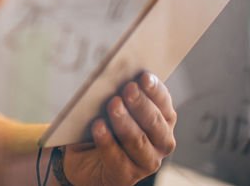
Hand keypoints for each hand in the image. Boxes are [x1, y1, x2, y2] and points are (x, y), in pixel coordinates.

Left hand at [62, 72, 177, 185]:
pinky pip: (117, 157)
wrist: (86, 159)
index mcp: (163, 120)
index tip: (143, 76)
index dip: (155, 89)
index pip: (163, 102)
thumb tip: (111, 74)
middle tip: (128, 88)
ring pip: (138, 140)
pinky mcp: (126, 175)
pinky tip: (98, 126)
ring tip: (113, 104)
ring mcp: (146, 161)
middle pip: (154, 122)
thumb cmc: (104, 125)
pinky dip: (107, 140)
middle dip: (141, 103)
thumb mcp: (111, 106)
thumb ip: (117, 93)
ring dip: (125, 121)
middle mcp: (161, 141)